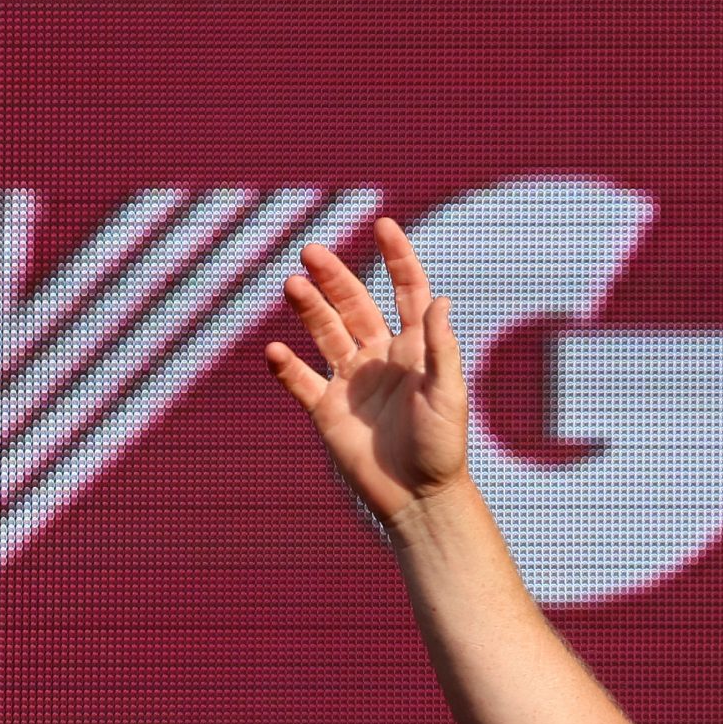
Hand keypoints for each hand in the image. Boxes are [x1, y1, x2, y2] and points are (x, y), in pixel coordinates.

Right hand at [262, 216, 469, 528]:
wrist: (417, 498)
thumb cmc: (442, 448)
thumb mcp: (448, 395)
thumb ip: (441, 349)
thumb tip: (440, 300)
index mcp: (414, 348)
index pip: (405, 291)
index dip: (396, 257)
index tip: (383, 225)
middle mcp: (380, 357)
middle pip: (354, 304)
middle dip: (334, 277)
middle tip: (311, 252)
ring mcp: (351, 382)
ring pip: (325, 333)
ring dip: (308, 309)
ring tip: (291, 286)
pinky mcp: (328, 411)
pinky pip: (301, 381)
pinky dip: (286, 367)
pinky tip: (274, 351)